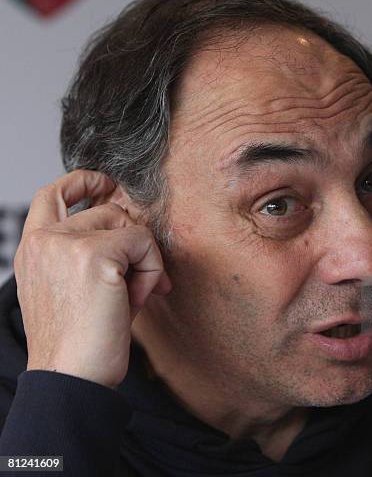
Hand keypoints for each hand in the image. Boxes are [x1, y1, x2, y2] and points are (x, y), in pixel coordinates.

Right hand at [13, 170, 171, 388]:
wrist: (72, 377)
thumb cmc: (80, 339)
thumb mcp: (76, 287)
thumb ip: (94, 251)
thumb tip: (137, 230)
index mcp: (33, 248)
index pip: (53, 194)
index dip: (83, 180)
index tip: (107, 183)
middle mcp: (44, 239)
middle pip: (110, 211)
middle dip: (133, 245)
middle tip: (137, 286)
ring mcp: (67, 243)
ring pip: (131, 226)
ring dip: (144, 261)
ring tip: (132, 297)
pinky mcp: (94, 254)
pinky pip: (145, 243)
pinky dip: (152, 271)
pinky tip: (137, 299)